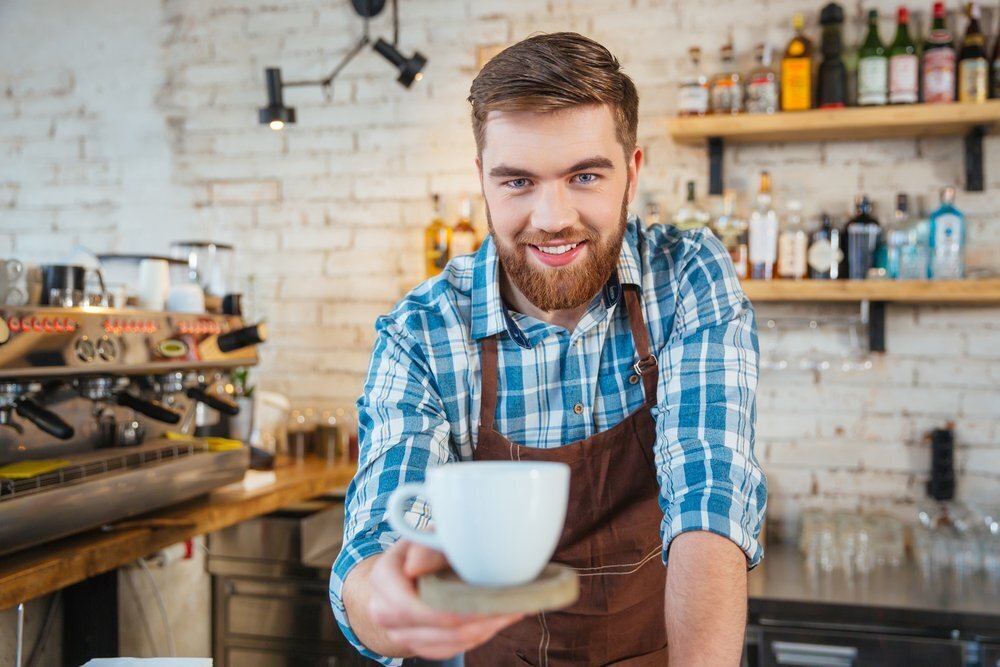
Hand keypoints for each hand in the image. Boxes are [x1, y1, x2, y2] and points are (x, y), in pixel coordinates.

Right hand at [367, 539, 525, 659]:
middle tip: (514, 603)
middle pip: (444, 628)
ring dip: (487, 628)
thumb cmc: (415, 551)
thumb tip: (416, 566)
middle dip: (483, 618)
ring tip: (513, 609)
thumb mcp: (421, 538)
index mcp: (384, 581)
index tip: (496, 596)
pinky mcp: (421, 646)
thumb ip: (424, 548)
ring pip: (453, 642)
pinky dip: (479, 635)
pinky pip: (454, 648)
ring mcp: (402, 635)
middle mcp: (386, 613)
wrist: (397, 576)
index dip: (462, 605)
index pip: (422, 606)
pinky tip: (498, 619)